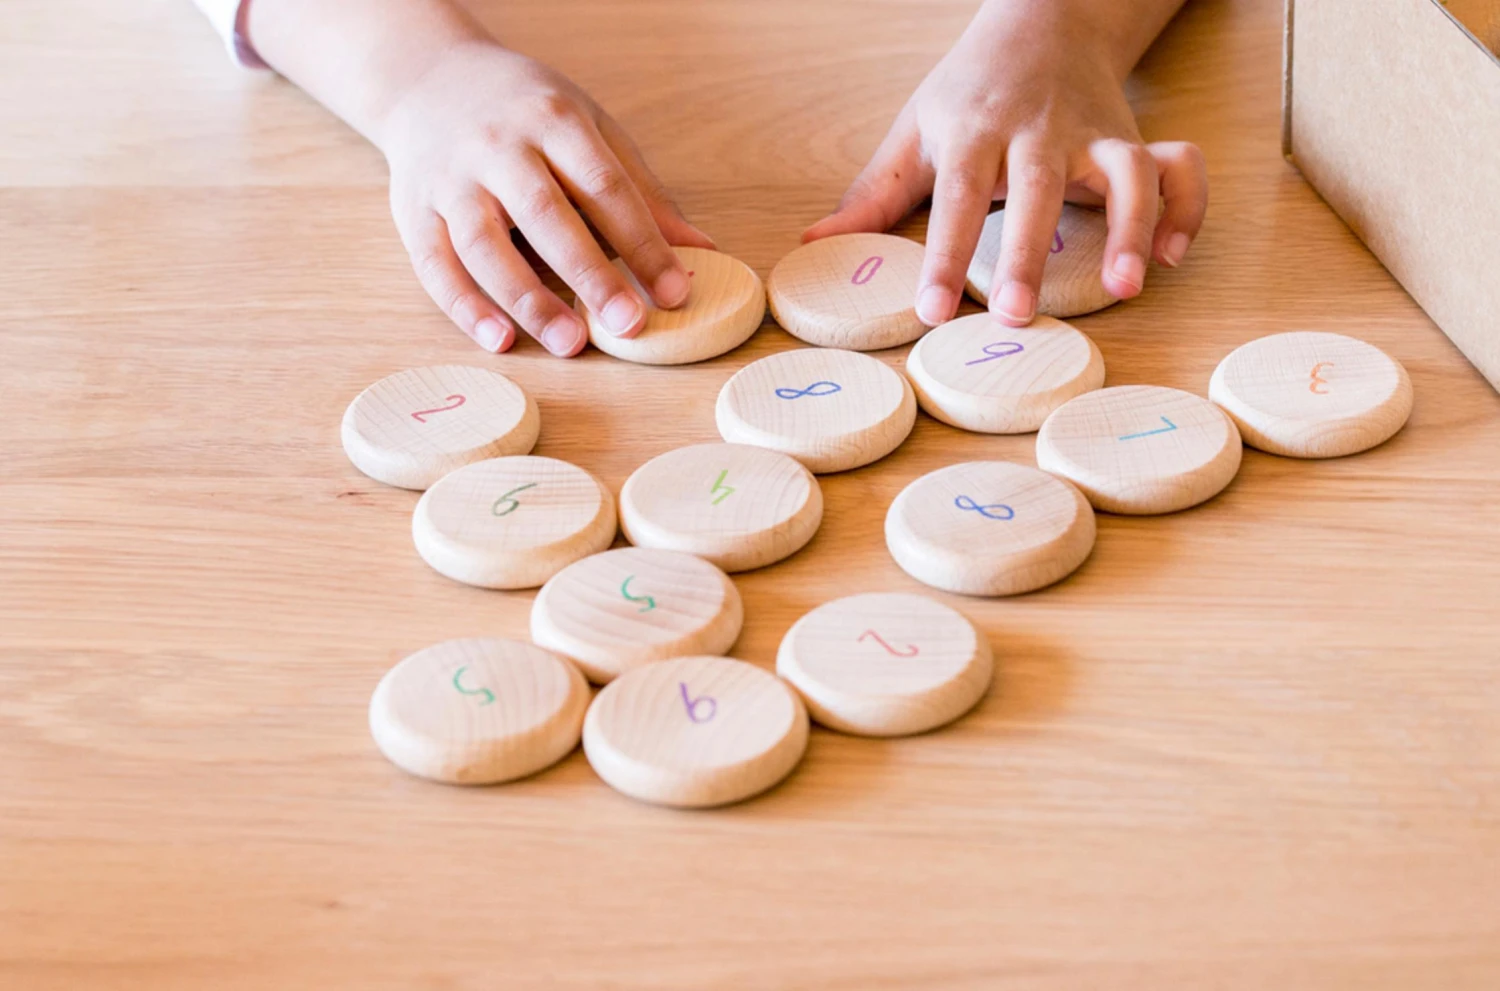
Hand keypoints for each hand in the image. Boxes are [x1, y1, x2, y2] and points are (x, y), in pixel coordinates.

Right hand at [379, 42, 713, 353]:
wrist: (428, 80)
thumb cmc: (526, 114)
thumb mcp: (589, 130)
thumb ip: (641, 192)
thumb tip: (701, 248)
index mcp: (553, 120)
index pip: (604, 186)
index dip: (642, 242)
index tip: (675, 291)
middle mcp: (498, 147)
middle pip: (546, 215)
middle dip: (591, 274)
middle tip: (629, 325)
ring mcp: (451, 179)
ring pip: (485, 244)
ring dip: (528, 299)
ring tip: (570, 344)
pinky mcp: (412, 211)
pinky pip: (436, 265)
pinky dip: (466, 307)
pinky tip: (500, 340)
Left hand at [803, 3, 1206, 327]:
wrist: (1043, 19)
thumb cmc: (970, 90)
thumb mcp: (916, 131)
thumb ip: (872, 195)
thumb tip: (813, 245)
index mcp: (974, 130)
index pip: (955, 197)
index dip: (944, 255)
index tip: (933, 311)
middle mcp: (1038, 130)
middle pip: (1037, 188)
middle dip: (1028, 251)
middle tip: (1018, 314)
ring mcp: (1093, 132)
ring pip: (1125, 173)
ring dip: (1129, 229)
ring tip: (1124, 288)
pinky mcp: (1136, 137)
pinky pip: (1179, 168)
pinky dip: (1185, 209)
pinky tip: (1172, 258)